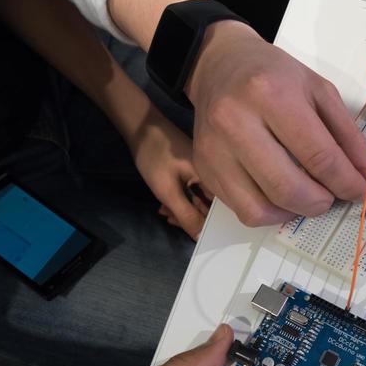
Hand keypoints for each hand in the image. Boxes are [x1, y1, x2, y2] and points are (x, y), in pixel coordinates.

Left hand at [127, 105, 212, 238]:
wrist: (141, 127)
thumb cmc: (155, 156)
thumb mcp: (168, 191)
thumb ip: (186, 216)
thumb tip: (200, 238)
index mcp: (217, 176)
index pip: (223, 210)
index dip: (213, 227)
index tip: (199, 237)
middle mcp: (216, 174)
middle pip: (212, 207)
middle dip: (193, 218)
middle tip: (172, 220)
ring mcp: (205, 173)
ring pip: (201, 201)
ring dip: (184, 211)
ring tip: (165, 212)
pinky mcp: (195, 172)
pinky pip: (194, 193)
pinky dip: (181, 201)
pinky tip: (166, 205)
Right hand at [187, 21, 365, 225]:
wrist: (221, 65)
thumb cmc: (274, 76)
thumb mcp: (319, 88)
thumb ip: (346, 132)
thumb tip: (361, 175)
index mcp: (271, 93)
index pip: (318, 155)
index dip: (346, 182)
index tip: (359, 191)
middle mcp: (236, 121)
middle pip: (288, 187)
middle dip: (321, 202)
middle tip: (332, 196)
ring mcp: (214, 149)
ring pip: (263, 208)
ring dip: (296, 212)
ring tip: (309, 196)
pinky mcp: (204, 168)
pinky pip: (243, 211)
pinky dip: (271, 213)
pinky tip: (283, 196)